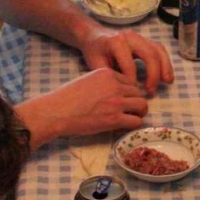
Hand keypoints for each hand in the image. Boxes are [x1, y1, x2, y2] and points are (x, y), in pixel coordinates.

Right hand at [26, 69, 149, 141]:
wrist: (57, 112)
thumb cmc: (67, 98)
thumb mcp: (87, 80)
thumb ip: (103, 83)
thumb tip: (117, 92)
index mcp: (107, 74)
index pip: (129, 81)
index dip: (128, 91)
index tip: (124, 99)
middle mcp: (115, 85)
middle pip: (138, 92)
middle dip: (135, 101)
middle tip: (131, 109)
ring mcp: (116, 102)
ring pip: (142, 105)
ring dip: (139, 112)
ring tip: (133, 117)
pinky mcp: (115, 118)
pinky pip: (136, 121)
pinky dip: (134, 124)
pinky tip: (127, 125)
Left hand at [80, 28, 173, 94]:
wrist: (94, 36)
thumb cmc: (94, 52)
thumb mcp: (96, 65)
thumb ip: (110, 77)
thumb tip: (125, 92)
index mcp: (115, 42)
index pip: (129, 64)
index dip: (132, 81)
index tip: (132, 93)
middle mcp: (130, 37)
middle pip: (149, 54)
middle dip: (153, 75)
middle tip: (151, 91)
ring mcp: (140, 37)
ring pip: (158, 50)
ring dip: (165, 67)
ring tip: (167, 82)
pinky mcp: (145, 40)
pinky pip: (159, 50)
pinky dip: (165, 63)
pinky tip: (167, 76)